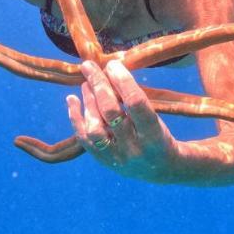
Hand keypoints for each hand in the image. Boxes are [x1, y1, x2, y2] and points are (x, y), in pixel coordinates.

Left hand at [67, 60, 178, 180]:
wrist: (160, 168)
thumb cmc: (159, 134)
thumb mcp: (156, 117)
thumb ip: (134, 98)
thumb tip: (110, 70)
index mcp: (154, 135)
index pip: (136, 103)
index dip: (122, 81)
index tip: (113, 65)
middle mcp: (134, 149)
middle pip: (111, 113)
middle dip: (99, 86)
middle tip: (89, 66)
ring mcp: (116, 158)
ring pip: (95, 129)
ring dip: (88, 102)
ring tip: (85, 83)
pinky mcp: (103, 161)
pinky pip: (84, 139)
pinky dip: (75, 117)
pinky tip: (72, 99)